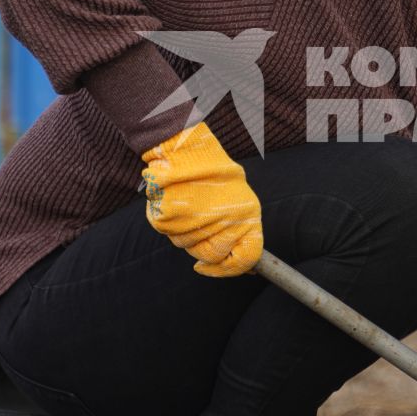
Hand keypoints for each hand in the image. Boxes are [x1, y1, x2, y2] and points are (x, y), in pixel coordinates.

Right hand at [140, 123, 262, 275]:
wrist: (186, 148)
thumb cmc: (215, 173)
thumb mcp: (240, 200)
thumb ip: (241, 231)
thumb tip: (249, 267)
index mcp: (247, 217)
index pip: (246, 258)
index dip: (233, 268)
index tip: (221, 265)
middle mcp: (222, 224)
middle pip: (211, 255)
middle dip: (205, 247)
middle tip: (201, 221)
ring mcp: (193, 223)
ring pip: (186, 245)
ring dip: (187, 232)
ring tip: (191, 204)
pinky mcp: (167, 219)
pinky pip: (169, 231)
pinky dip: (171, 221)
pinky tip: (178, 201)